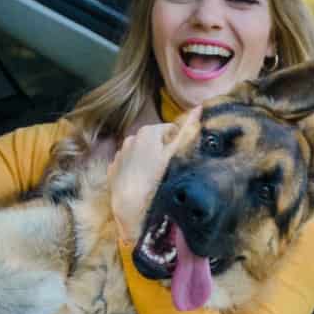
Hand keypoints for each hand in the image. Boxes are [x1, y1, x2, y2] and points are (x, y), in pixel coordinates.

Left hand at [109, 108, 199, 241]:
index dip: (178, 142)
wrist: (131, 206)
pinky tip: (141, 183)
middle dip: (162, 150)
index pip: (170, 130)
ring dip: (148, 160)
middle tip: (168, 169)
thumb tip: (199, 107)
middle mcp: (131, 138)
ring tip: (155, 178)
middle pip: (154, 141)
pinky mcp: (113, 170)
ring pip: (141, 153)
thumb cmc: (157, 179)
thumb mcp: (176, 154)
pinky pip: (129, 166)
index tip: (179, 157)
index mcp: (147, 132)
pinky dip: (135, 171)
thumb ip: (188, 130)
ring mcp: (120, 154)